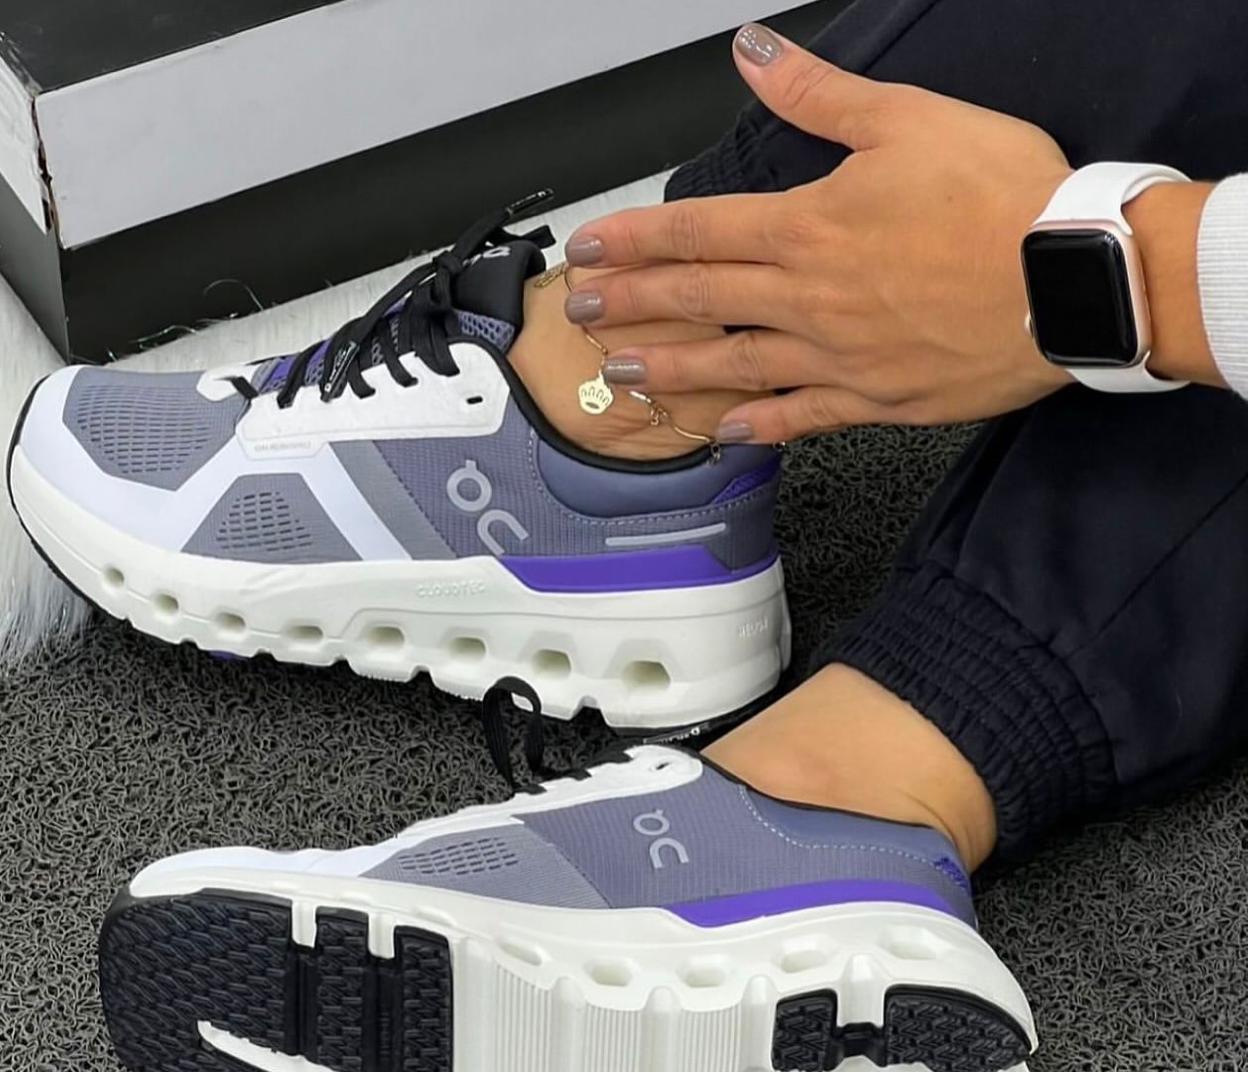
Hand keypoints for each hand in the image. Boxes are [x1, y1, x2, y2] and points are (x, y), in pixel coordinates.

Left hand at [563, 24, 1075, 442]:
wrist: (1075, 278)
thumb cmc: (1002, 196)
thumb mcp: (909, 119)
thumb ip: (819, 94)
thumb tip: (752, 54)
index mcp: (810, 226)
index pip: (696, 232)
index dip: (634, 241)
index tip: (588, 251)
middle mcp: (809, 298)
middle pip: (698, 301)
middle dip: (631, 306)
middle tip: (580, 315)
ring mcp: (838, 356)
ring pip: (733, 364)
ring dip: (673, 371)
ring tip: (624, 376)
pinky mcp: (876, 399)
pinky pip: (802, 417)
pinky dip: (761, 425)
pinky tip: (726, 433)